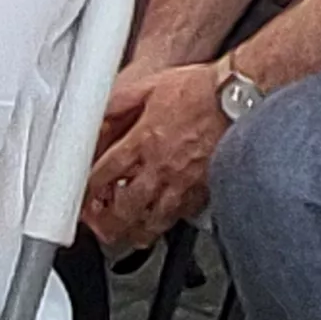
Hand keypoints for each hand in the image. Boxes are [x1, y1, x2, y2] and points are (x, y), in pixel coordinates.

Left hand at [83, 62, 228, 248]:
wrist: (238, 96)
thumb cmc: (200, 89)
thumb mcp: (148, 86)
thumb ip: (118, 103)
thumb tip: (97, 113)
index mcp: (142, 141)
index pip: (103, 175)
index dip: (86, 190)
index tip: (82, 195)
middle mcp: (160, 167)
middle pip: (124, 209)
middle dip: (105, 223)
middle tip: (97, 224)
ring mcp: (183, 183)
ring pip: (153, 221)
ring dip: (135, 231)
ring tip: (127, 233)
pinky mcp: (204, 190)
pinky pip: (181, 215)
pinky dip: (168, 221)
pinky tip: (162, 219)